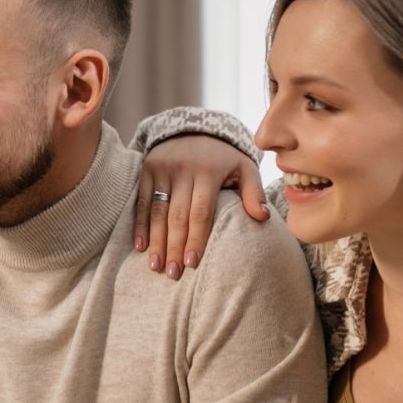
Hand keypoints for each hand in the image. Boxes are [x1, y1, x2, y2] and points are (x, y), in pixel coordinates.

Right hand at [132, 136, 266, 278]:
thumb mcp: (244, 167)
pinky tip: (140, 246)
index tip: (193, 263)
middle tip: (173, 274)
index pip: (201, 211)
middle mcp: (183, 169)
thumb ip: (254, 192)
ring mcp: (162, 169)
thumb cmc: (224, 157)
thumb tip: (262, 218)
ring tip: (156, 267)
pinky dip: (140, 225)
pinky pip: (142, 202)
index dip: (196, 238)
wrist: (194, 128)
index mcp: (208, 171)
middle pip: (177, 215)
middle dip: (175, 247)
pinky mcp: (147, 169)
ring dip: (156, 241)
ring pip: (157, 211)